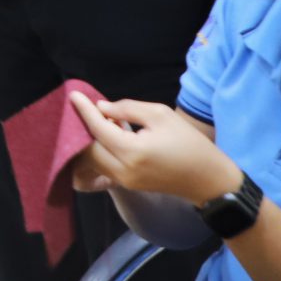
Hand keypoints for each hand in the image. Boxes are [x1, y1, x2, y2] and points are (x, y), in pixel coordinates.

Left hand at [71, 92, 235, 204]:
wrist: (207, 179)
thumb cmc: (189, 143)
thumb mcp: (161, 115)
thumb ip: (128, 108)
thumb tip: (102, 108)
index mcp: (132, 152)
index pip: (97, 129)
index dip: (84, 110)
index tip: (73, 95)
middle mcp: (123, 171)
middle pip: (88, 149)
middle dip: (84, 128)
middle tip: (90, 108)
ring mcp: (124, 182)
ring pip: (93, 161)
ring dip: (91, 140)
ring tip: (105, 120)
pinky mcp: (128, 185)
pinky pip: (104, 167)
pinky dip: (100, 150)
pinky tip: (111, 134)